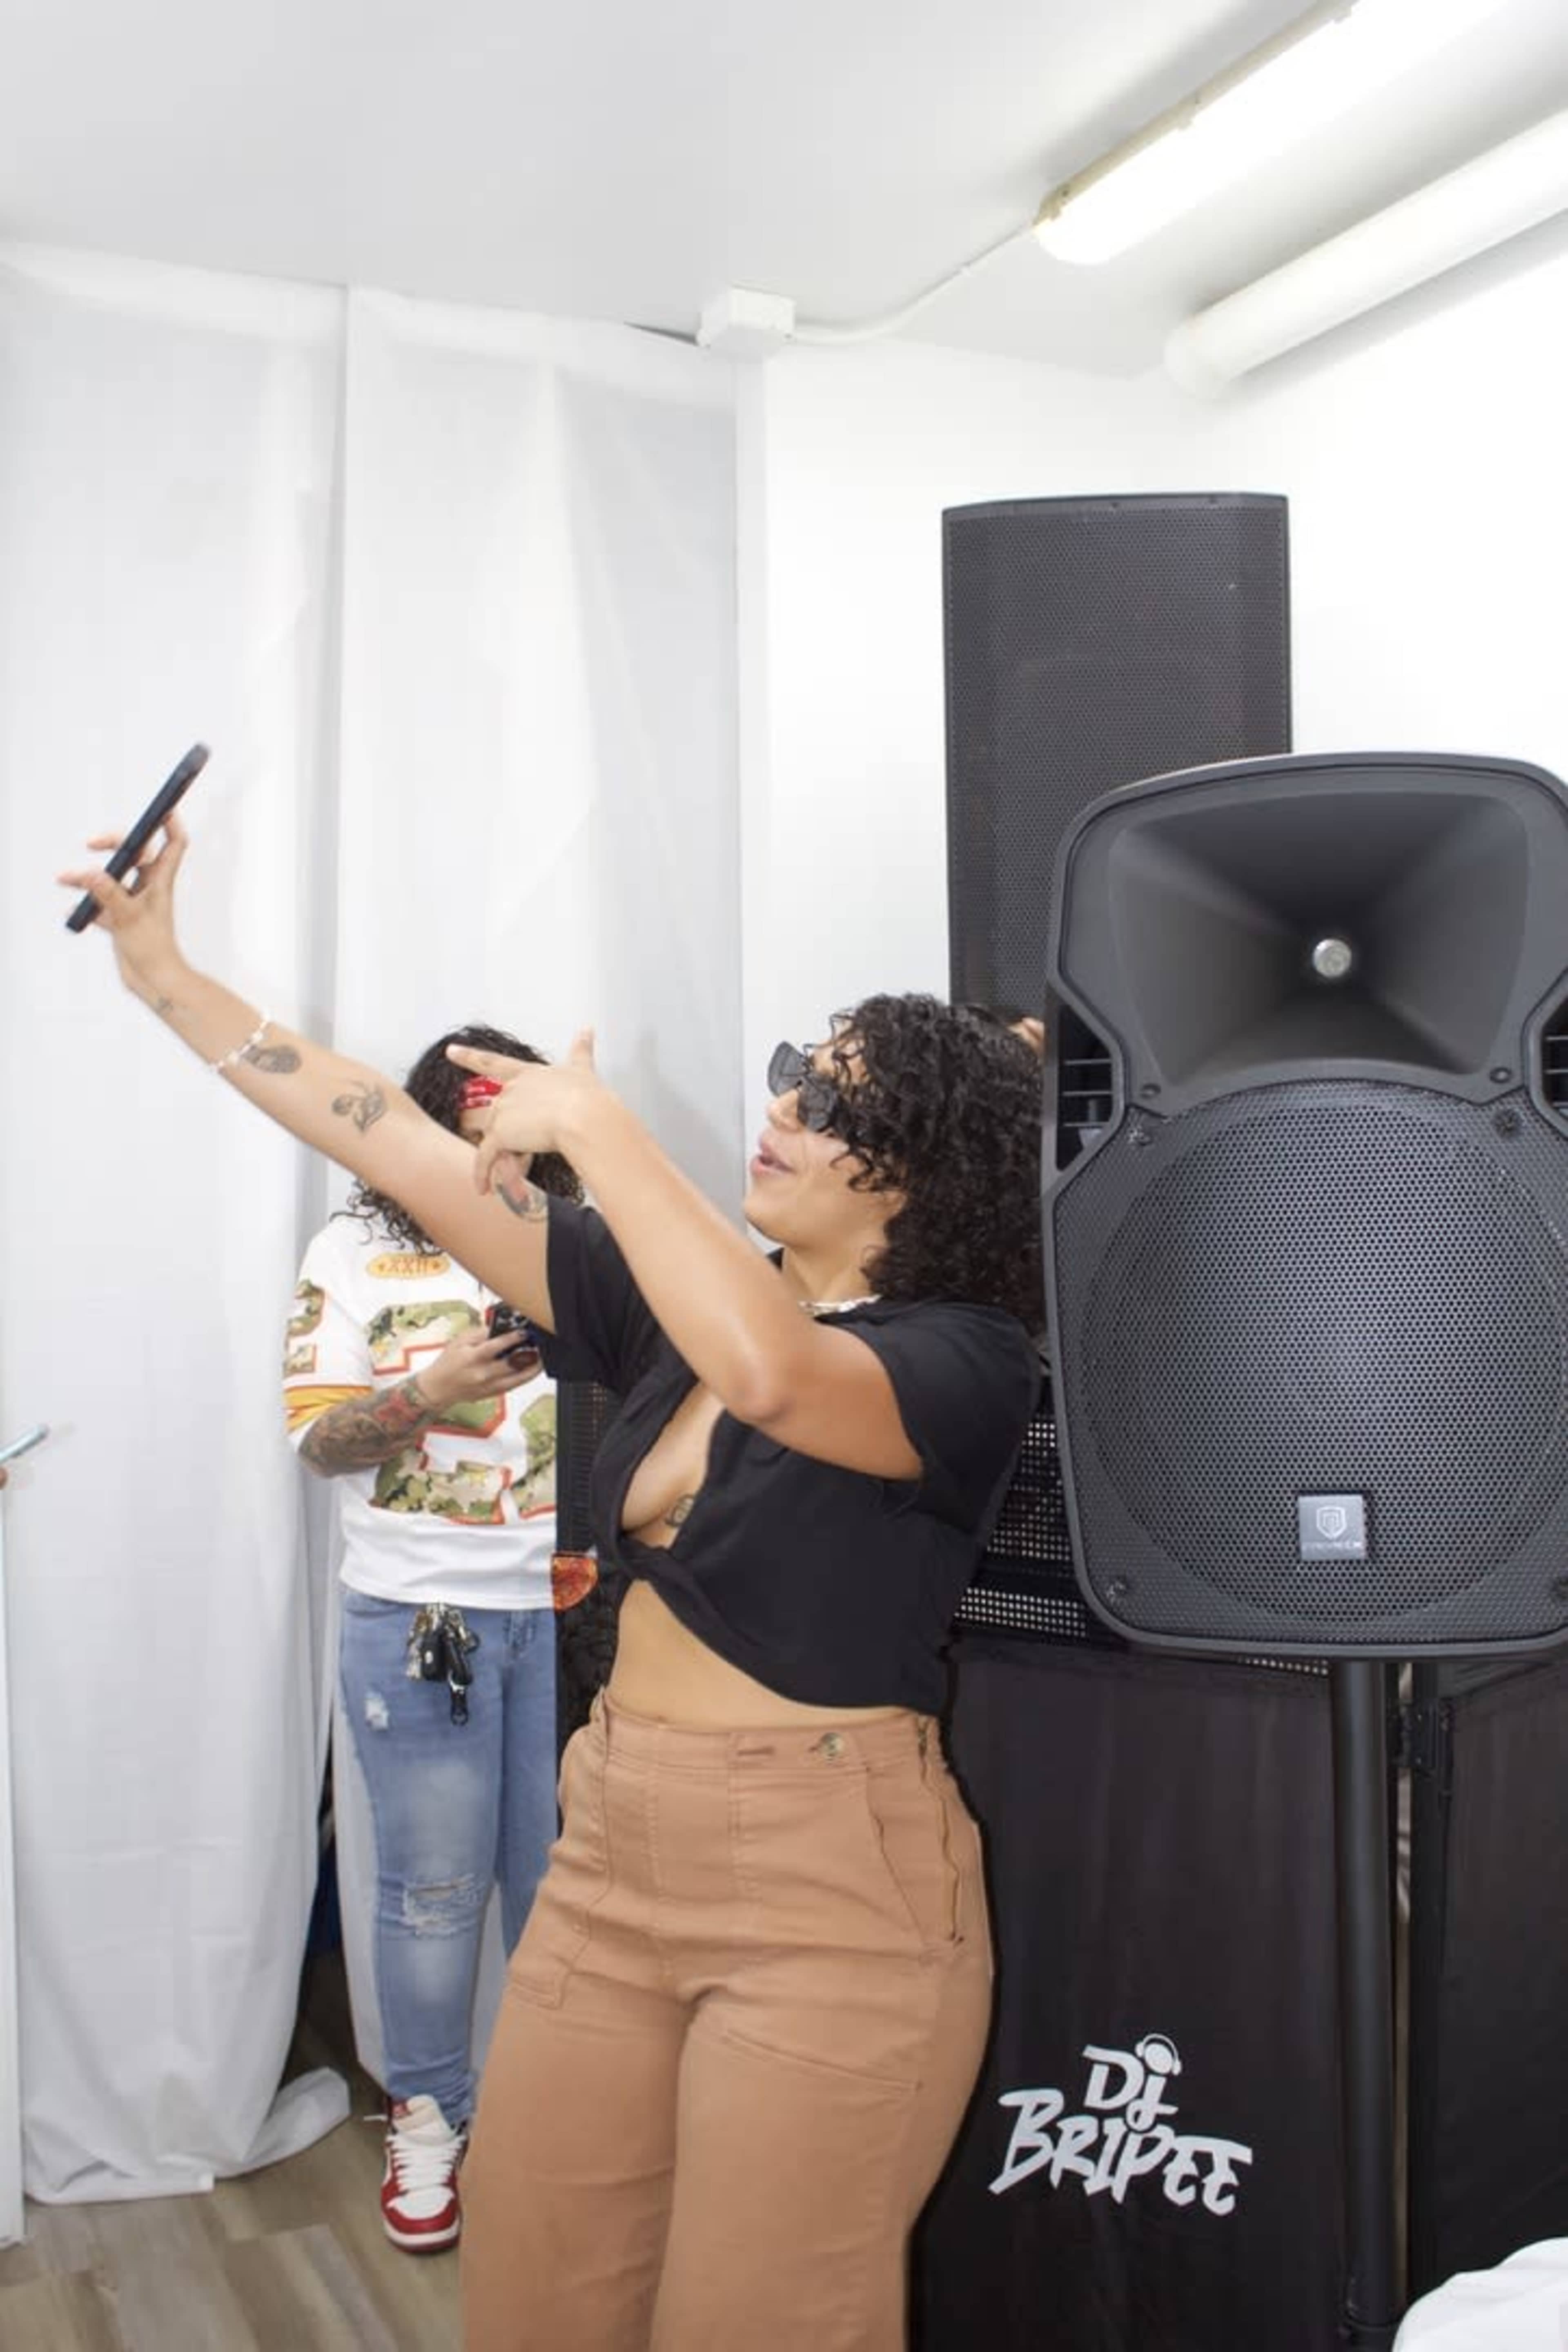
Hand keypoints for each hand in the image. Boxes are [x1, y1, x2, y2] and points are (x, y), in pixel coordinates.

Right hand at [58, 814, 190, 1007]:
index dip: (170, 823)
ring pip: (112, 879)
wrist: (154, 981)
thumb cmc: (153, 949)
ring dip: (89, 877)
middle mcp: (149, 887)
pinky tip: (74, 911)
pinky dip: (88, 905)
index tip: (162, 807)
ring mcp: (135, 902)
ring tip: (65, 879)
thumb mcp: (128, 917)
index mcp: (161, 881)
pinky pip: (101, 904)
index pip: (173, 843)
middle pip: (135, 853)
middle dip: (113, 843)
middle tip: (91, 843)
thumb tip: (90, 873)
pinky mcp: (122, 919)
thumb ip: (108, 894)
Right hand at [414, 1323, 542, 1410]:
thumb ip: (479, 1333)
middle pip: (511, 1363)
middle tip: (539, 1344)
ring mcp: (490, 1385)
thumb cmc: (448, 1363)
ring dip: (533, 1367)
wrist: (438, 1388)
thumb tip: (498, 1327)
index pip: (496, 1346)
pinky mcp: (493, 1393)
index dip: (513, 1338)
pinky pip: (515, 1385)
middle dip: (528, 1353)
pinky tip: (533, 1368)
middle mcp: (483, 1373)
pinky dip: (526, 1376)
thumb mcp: (459, 1341)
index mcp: (473, 1357)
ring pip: (518, 1377)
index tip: (524, 1332)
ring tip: (542, 1357)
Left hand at [448, 1031, 599, 1193]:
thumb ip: (581, 1049)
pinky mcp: (500, 1133)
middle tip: (535, 1151)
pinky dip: (482, 1174)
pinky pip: (485, 1157)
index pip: (493, 1063)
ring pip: (494, 1137)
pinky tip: (482, 1188)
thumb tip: (588, 1029)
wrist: (586, 1116)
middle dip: (512, 1137)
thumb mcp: (583, 1068)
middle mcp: (511, 1089)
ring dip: (507, 1157)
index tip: (450, 1051)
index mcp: (528, 1073)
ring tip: (522, 1173)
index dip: (470, 1057)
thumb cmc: (588, 1096)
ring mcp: (503, 1110)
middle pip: (497, 1115)